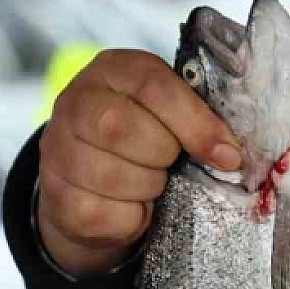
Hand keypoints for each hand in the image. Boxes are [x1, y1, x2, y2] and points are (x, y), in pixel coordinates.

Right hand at [36, 49, 242, 276]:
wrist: (92, 180)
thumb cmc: (146, 136)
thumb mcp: (170, 112)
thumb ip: (197, 117)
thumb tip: (231, 154)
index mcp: (114, 70)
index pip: (154, 87)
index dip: (196, 124)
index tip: (228, 156)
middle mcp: (75, 102)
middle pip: (126, 129)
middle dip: (164, 155)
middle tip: (171, 163)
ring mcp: (58, 149)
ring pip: (116, 176)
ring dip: (149, 187)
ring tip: (151, 182)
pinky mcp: (57, 197)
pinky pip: (106, 214)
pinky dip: (132, 218)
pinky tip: (132, 206)